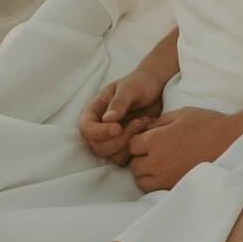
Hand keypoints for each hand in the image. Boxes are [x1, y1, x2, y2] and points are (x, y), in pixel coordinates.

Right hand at [78, 32, 176, 160]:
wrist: (156, 88)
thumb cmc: (140, 83)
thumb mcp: (129, 88)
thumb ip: (119, 103)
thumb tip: (107, 120)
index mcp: (94, 111)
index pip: (86, 129)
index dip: (99, 133)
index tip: (118, 128)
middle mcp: (100, 128)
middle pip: (98, 147)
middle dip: (119, 140)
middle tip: (138, 122)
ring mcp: (113, 139)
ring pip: (112, 156)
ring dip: (130, 144)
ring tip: (144, 123)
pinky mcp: (126, 147)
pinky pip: (127, 158)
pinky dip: (138, 148)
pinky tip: (148, 130)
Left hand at [124, 103, 242, 192]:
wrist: (232, 141)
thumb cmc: (207, 124)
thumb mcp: (180, 114)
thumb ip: (159, 122)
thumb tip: (146, 129)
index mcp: (155, 141)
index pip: (131, 146)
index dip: (139, 141)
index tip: (149, 139)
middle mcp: (158, 161)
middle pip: (134, 166)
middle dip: (140, 159)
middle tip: (154, 152)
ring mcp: (167, 177)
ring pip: (142, 181)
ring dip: (147, 173)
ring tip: (160, 164)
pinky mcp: (177, 187)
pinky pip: (157, 189)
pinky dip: (157, 183)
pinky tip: (168, 173)